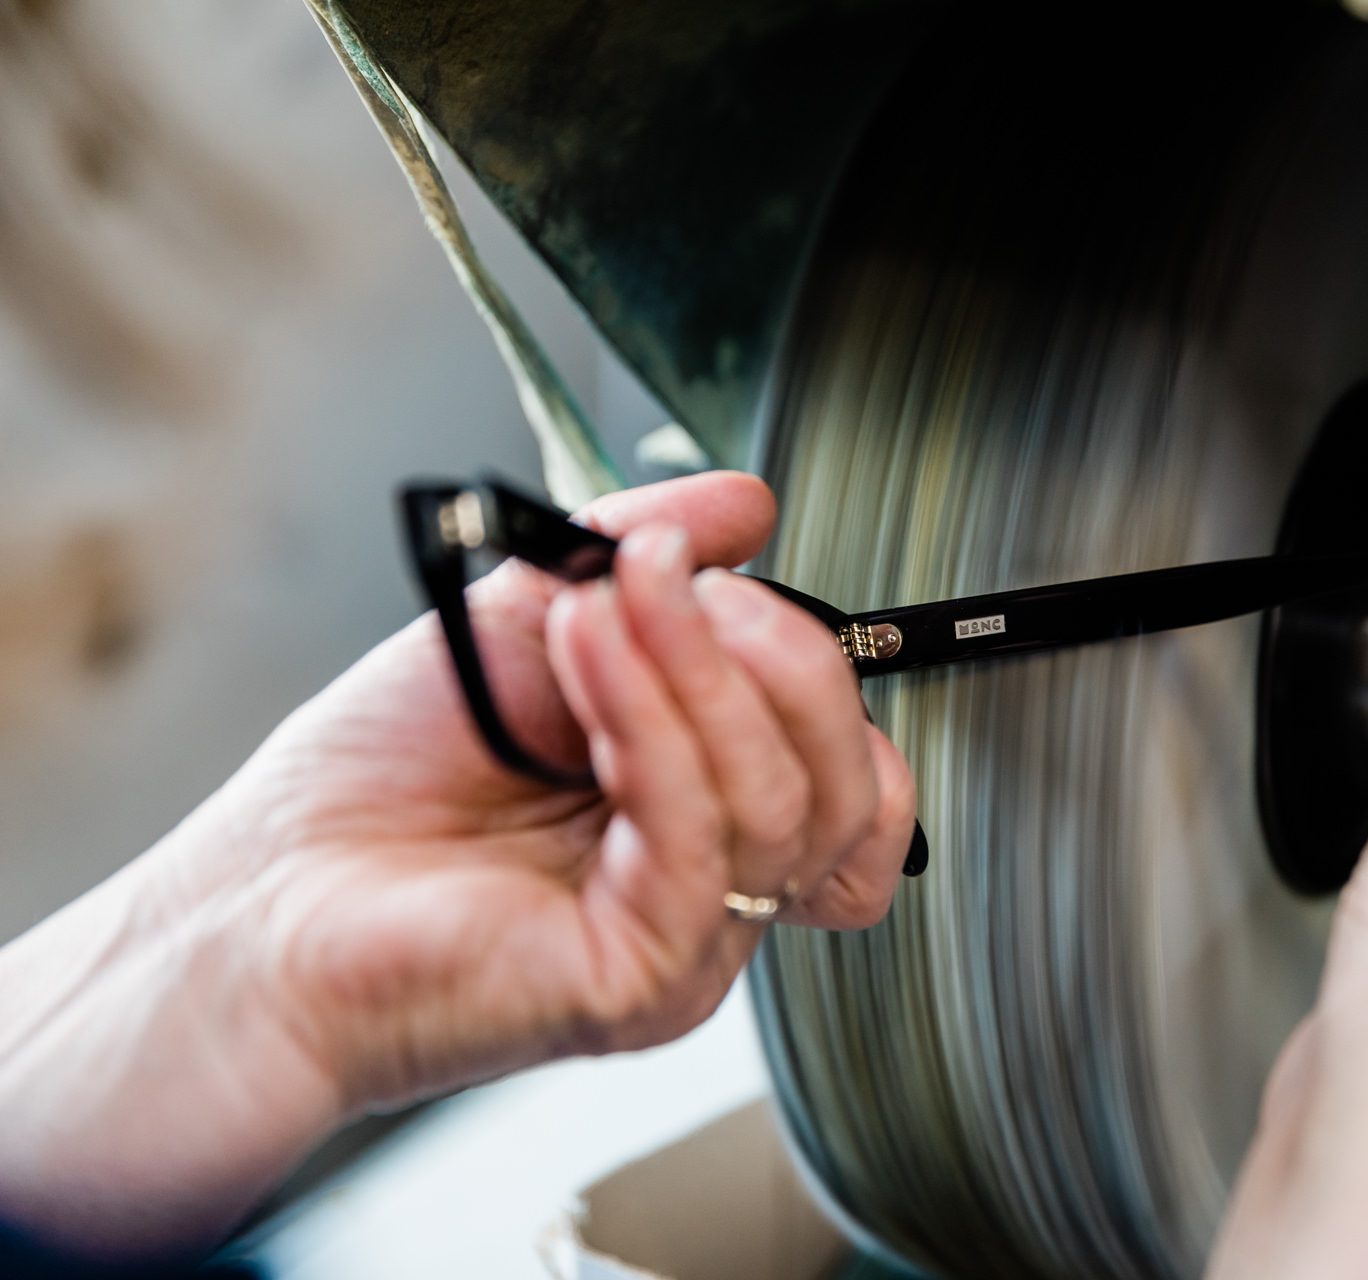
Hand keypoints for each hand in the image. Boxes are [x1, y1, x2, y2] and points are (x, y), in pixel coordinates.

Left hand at [0, 471, 916, 1259]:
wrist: (261, 899)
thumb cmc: (379, 788)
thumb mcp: (534, 624)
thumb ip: (644, 559)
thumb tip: (747, 505)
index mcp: (710, 820)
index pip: (853, 767)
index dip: (812, 667)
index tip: (723, 573)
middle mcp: (717, 891)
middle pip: (850, 787)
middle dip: (779, 656)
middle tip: (680, 576)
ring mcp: (690, 944)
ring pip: (782, 804)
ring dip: (694, 669)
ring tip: (601, 600)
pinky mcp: (641, 979)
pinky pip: (697, 839)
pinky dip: (650, 723)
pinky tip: (585, 653)